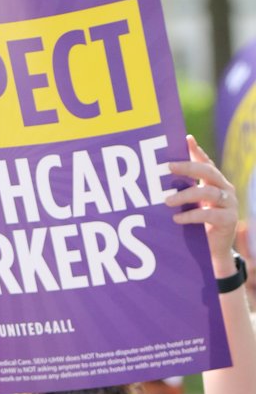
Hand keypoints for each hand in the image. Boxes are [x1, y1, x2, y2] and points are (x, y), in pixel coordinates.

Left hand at [166, 135, 238, 275]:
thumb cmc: (200, 228)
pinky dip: (191, 216)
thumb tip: (164, 178)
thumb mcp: (192, 207)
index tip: (185, 140)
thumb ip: (185, 192)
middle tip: (169, 167)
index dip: (197, 151)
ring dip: (185, 195)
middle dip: (188, 167)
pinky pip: (208, 214)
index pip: (206, 163)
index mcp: (217, 183)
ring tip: (167, 201)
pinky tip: (177, 219)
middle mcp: (225, 189)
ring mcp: (229, 204)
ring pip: (207, 192)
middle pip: (208, 172)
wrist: (214, 253)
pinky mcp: (228, 220)